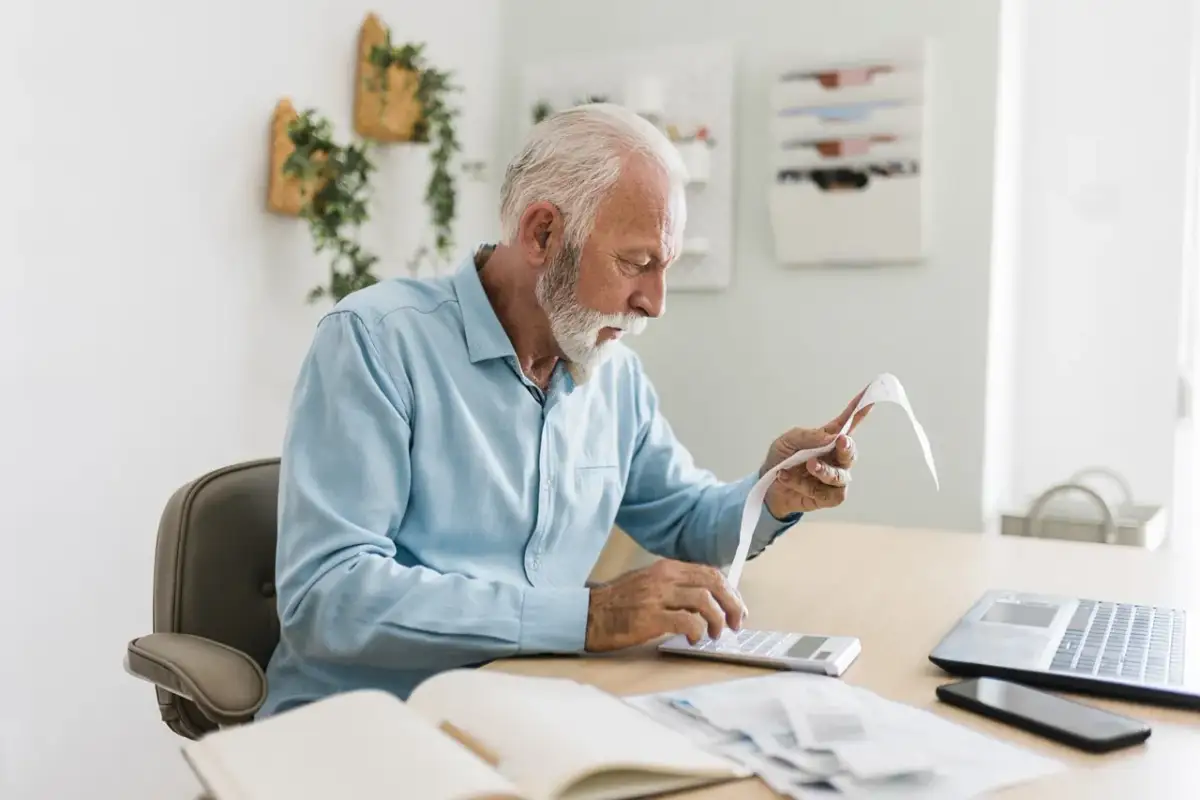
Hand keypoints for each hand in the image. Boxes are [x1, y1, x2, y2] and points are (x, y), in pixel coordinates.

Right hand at [585, 560, 747, 650]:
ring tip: (714, 634)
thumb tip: (707, 601)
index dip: (729, 591)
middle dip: (731, 604)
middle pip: (713, 584)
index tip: (736, 608)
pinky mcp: (650, 618)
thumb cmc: (618, 603)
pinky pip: (687, 622)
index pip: (710, 573)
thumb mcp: (649, 583)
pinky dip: (697, 632)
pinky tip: (694, 640)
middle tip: (735, 623)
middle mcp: (664, 577)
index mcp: (666, 568)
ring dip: (717, 620)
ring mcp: (657, 597)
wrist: (588, 614)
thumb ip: (676, 587)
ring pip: (704, 601)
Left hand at [761, 388, 871, 516]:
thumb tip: (830, 436)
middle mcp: (835, 459)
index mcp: (827, 440)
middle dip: (847, 446)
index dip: (860, 411)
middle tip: (840, 440)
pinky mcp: (829, 497)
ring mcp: (835, 479)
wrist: (767, 487)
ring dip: (823, 470)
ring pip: (840, 476)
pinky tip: (788, 479)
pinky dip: (805, 485)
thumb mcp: (786, 442)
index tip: (871, 397)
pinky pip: (826, 493)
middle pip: (851, 452)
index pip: (847, 424)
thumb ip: (807, 436)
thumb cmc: (780, 460)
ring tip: (806, 465)